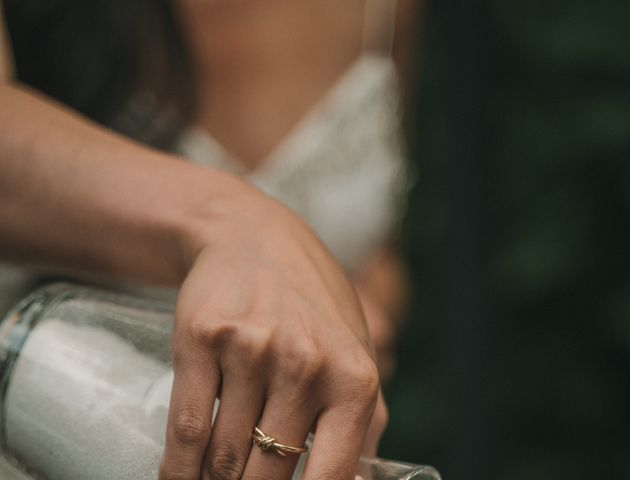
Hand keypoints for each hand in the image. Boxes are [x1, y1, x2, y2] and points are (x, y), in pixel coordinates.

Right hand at [159, 185, 379, 479]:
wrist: (253, 239)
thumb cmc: (311, 306)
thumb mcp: (355, 353)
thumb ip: (365, 424)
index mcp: (355, 378)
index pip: (332, 478)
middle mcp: (305, 364)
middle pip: (267, 475)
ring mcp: (251, 349)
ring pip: (223, 458)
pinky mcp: (202, 339)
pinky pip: (185, 429)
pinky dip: (176, 470)